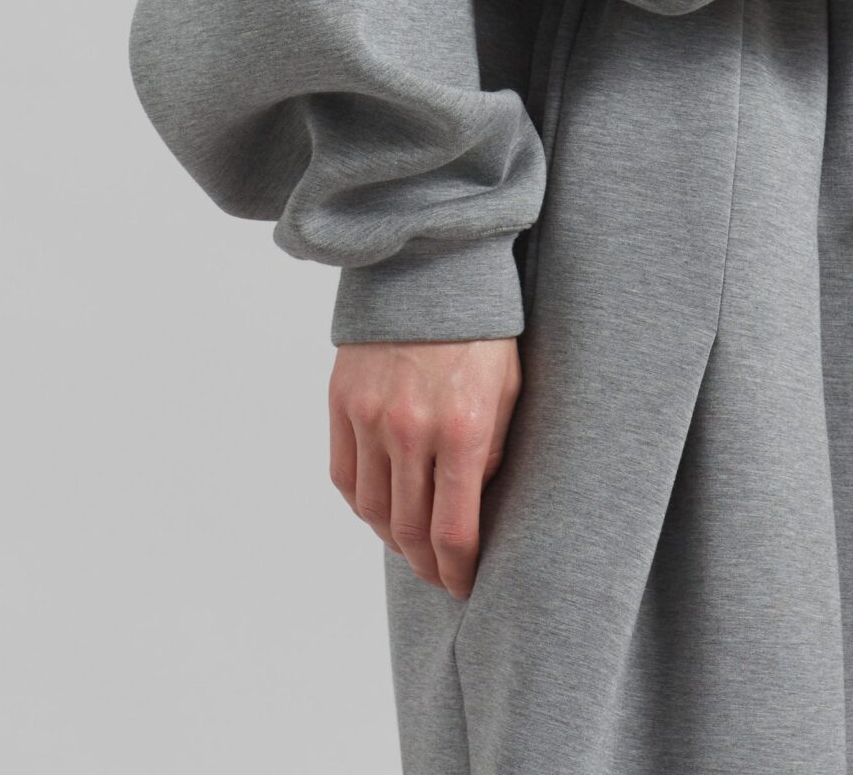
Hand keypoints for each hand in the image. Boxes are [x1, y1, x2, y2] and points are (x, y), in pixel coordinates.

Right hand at [328, 336, 522, 598]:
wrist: (433, 267)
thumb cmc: (485, 329)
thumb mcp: (510, 390)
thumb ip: (492, 452)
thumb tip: (474, 507)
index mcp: (463, 429)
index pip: (453, 532)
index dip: (457, 570)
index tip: (464, 584)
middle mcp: (411, 429)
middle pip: (409, 531)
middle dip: (427, 566)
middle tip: (441, 576)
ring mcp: (370, 417)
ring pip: (373, 511)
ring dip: (393, 540)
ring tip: (413, 547)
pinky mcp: (342, 402)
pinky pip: (345, 477)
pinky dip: (362, 504)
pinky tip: (382, 509)